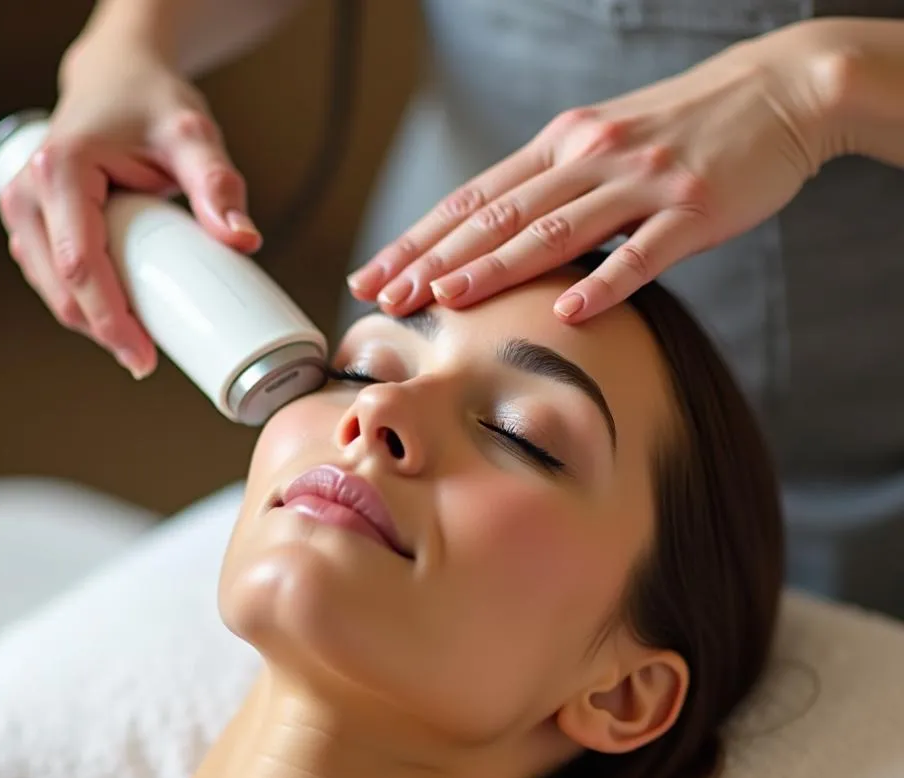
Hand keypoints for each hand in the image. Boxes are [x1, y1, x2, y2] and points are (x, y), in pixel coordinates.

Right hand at [0, 43, 259, 376]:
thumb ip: (218, 184)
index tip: (142, 358)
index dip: (110, 321)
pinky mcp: (32, 225)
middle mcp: (28, 192)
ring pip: (53, 291)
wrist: (117, 79)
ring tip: (140, 343)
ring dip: (92, 325)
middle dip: (104, 333)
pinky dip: (85, 306)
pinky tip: (118, 322)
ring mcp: (22, 211)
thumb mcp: (192, 135)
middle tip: (148, 361)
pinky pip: (54, 280)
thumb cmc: (151, 103)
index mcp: (61, 169)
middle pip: (62, 289)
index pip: (81, 265)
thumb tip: (243, 241)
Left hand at [348, 23, 836, 323]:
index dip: (419, 239)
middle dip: (434, 259)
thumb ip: (553, 186)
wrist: (781, 90)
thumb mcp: (605, 143)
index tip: (372, 274)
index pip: (474, 198)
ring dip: (495, 268)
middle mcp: (590, 155)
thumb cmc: (684, 128)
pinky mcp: (693, 206)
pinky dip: (606, 282)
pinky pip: (643, 250)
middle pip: (498, 215)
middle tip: (383, 296)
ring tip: (444, 300)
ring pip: (555, 229)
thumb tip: (497, 237)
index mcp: (561, 143)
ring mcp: (642, 180)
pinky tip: (567, 311)